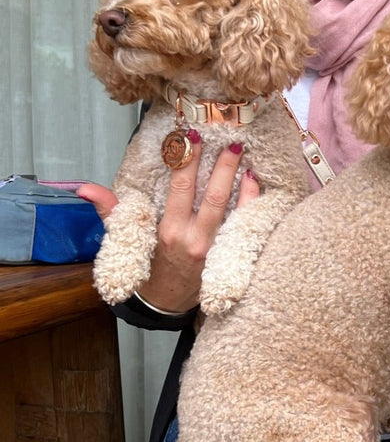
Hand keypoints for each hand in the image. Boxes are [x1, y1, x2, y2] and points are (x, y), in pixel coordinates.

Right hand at [78, 138, 259, 312]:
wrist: (167, 304)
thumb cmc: (149, 268)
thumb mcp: (127, 239)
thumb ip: (110, 210)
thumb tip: (84, 189)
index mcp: (168, 231)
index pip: (180, 189)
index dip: (186, 161)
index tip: (190, 136)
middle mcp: (194, 239)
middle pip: (212, 196)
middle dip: (221, 165)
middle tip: (229, 138)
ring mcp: (215, 248)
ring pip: (231, 208)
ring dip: (238, 178)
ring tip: (242, 151)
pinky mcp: (230, 255)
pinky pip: (244, 224)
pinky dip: (251, 201)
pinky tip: (253, 181)